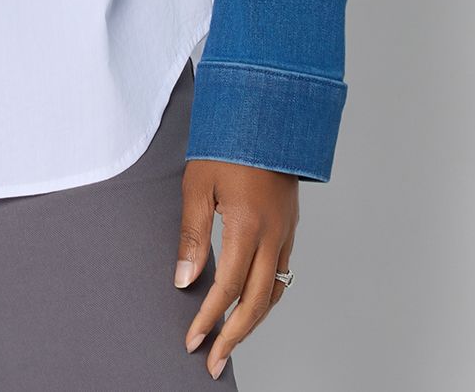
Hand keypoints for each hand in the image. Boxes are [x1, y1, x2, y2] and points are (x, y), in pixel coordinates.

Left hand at [174, 157, 297, 378]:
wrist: (267, 111)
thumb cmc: (228, 142)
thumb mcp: (198, 184)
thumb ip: (192, 236)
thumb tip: (184, 281)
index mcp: (248, 225)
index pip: (226, 288)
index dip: (208, 319)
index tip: (191, 340)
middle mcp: (273, 235)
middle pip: (256, 303)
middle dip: (234, 337)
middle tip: (214, 362)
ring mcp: (286, 232)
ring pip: (274, 293)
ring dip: (253, 322)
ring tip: (231, 341)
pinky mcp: (290, 227)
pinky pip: (282, 274)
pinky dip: (267, 298)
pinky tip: (252, 304)